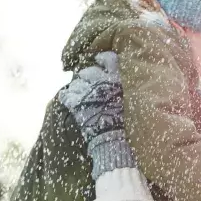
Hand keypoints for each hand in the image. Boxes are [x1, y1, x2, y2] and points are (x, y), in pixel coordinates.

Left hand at [59, 51, 135, 180]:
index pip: (109, 59)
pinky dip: (67, 96)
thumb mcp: (134, 102)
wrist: (117, 141)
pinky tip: (68, 99)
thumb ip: (127, 89)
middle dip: (88, 76)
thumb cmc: (130, 123)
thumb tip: (123, 84)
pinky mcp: (76, 104)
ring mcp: (87, 92)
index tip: (99, 62)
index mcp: (117, 79)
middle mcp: (101, 81)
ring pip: (76, 82)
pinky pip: (66, 95)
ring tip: (81, 94)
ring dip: (78, 87)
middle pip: (89, 71)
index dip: (102, 60)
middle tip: (90, 84)